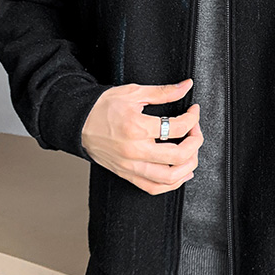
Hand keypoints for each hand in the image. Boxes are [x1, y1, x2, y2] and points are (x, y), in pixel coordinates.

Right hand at [81, 78, 202, 194]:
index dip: (192, 118)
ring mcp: (131, 166)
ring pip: (169, 178)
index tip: (193, 112)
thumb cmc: (102, 107)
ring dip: (188, 166)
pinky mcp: (127, 174)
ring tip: (192, 153)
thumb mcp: (134, 93)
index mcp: (137, 127)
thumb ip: (163, 92)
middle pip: (179, 156)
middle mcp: (135, 150)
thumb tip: (186, 86)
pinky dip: (172, 184)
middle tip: (195, 131)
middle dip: (195, 142)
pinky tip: (181, 173)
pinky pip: (154, 188)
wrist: (78, 121)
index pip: (177, 128)